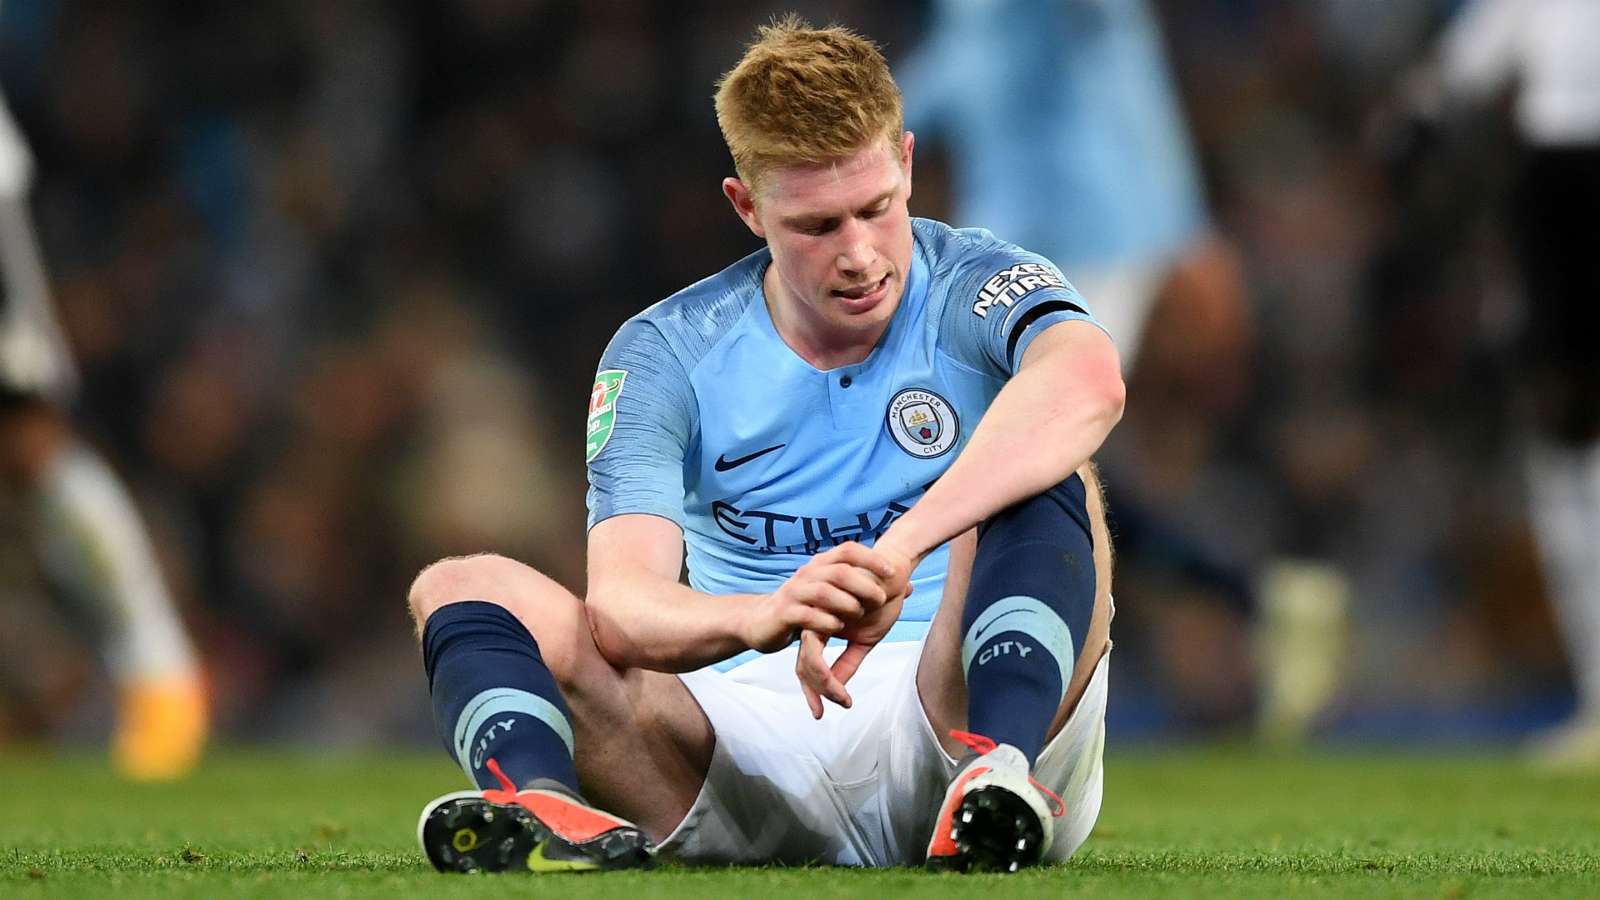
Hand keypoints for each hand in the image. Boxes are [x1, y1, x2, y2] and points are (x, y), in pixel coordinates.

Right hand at [740, 542, 897, 653]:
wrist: (762, 622)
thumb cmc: (806, 608)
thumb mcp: (837, 595)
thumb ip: (869, 590)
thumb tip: (908, 586)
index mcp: (821, 564)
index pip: (848, 550)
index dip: (872, 558)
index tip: (893, 572)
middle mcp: (807, 573)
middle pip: (840, 570)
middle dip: (864, 584)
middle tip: (881, 600)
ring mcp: (794, 592)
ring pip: (824, 591)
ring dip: (847, 604)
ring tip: (859, 615)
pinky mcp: (785, 613)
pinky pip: (808, 615)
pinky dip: (827, 622)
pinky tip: (838, 628)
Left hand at [796, 541, 914, 717]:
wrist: (893, 571)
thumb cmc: (881, 600)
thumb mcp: (866, 639)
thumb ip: (849, 661)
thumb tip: (837, 687)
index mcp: (823, 627)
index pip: (809, 663)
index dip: (812, 689)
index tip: (819, 711)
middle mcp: (815, 622)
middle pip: (801, 665)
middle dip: (810, 692)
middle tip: (819, 713)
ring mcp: (816, 618)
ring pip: (807, 662)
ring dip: (823, 687)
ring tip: (841, 700)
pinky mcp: (823, 616)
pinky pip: (818, 653)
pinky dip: (829, 677)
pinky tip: (843, 691)